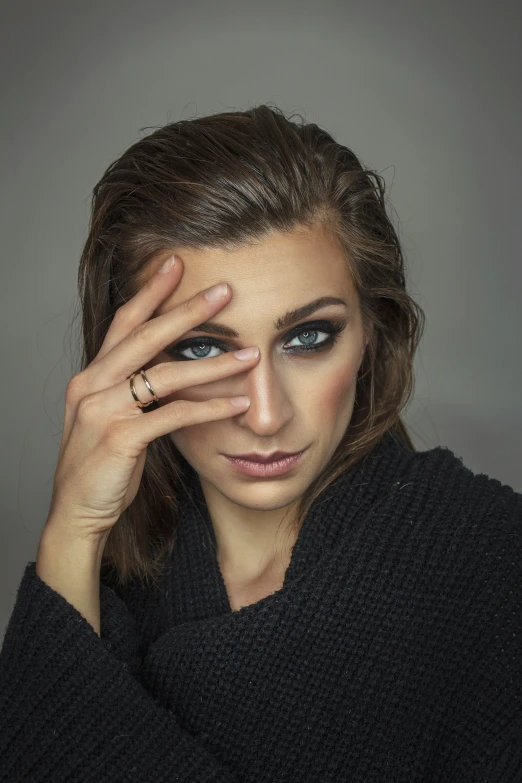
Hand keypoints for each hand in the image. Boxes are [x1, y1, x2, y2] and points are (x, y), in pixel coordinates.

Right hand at [45, 254, 259, 543]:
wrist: (77, 513)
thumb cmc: (102, 466)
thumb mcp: (114, 418)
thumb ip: (136, 391)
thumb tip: (176, 368)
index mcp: (91, 376)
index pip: (124, 323)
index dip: (151, 292)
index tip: (176, 264)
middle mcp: (91, 385)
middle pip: (145, 336)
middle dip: (187, 311)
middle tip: (225, 291)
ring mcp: (102, 410)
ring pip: (165, 375)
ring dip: (213, 364)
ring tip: (250, 354)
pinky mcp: (119, 438)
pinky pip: (173, 416)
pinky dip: (209, 408)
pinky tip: (238, 403)